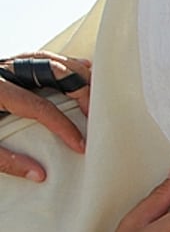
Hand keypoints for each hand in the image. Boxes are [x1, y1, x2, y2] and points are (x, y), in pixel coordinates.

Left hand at [0, 52, 91, 180]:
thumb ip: (4, 159)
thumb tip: (40, 174)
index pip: (39, 106)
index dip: (63, 127)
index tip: (80, 145)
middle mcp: (1, 70)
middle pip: (52, 72)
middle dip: (80, 92)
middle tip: (97, 116)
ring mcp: (3, 63)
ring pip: (48, 58)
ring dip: (76, 73)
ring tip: (99, 90)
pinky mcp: (5, 64)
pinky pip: (39, 57)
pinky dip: (63, 63)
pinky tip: (82, 69)